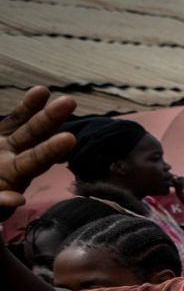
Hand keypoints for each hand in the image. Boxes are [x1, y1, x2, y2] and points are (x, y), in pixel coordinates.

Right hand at [0, 86, 77, 217]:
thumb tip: (17, 199)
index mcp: (14, 177)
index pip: (36, 161)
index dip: (50, 150)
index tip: (69, 137)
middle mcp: (14, 158)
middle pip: (35, 136)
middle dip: (50, 119)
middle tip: (69, 102)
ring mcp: (6, 145)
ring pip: (23, 124)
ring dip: (35, 108)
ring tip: (45, 90)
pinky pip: (12, 120)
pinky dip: (23, 107)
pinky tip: (38, 92)